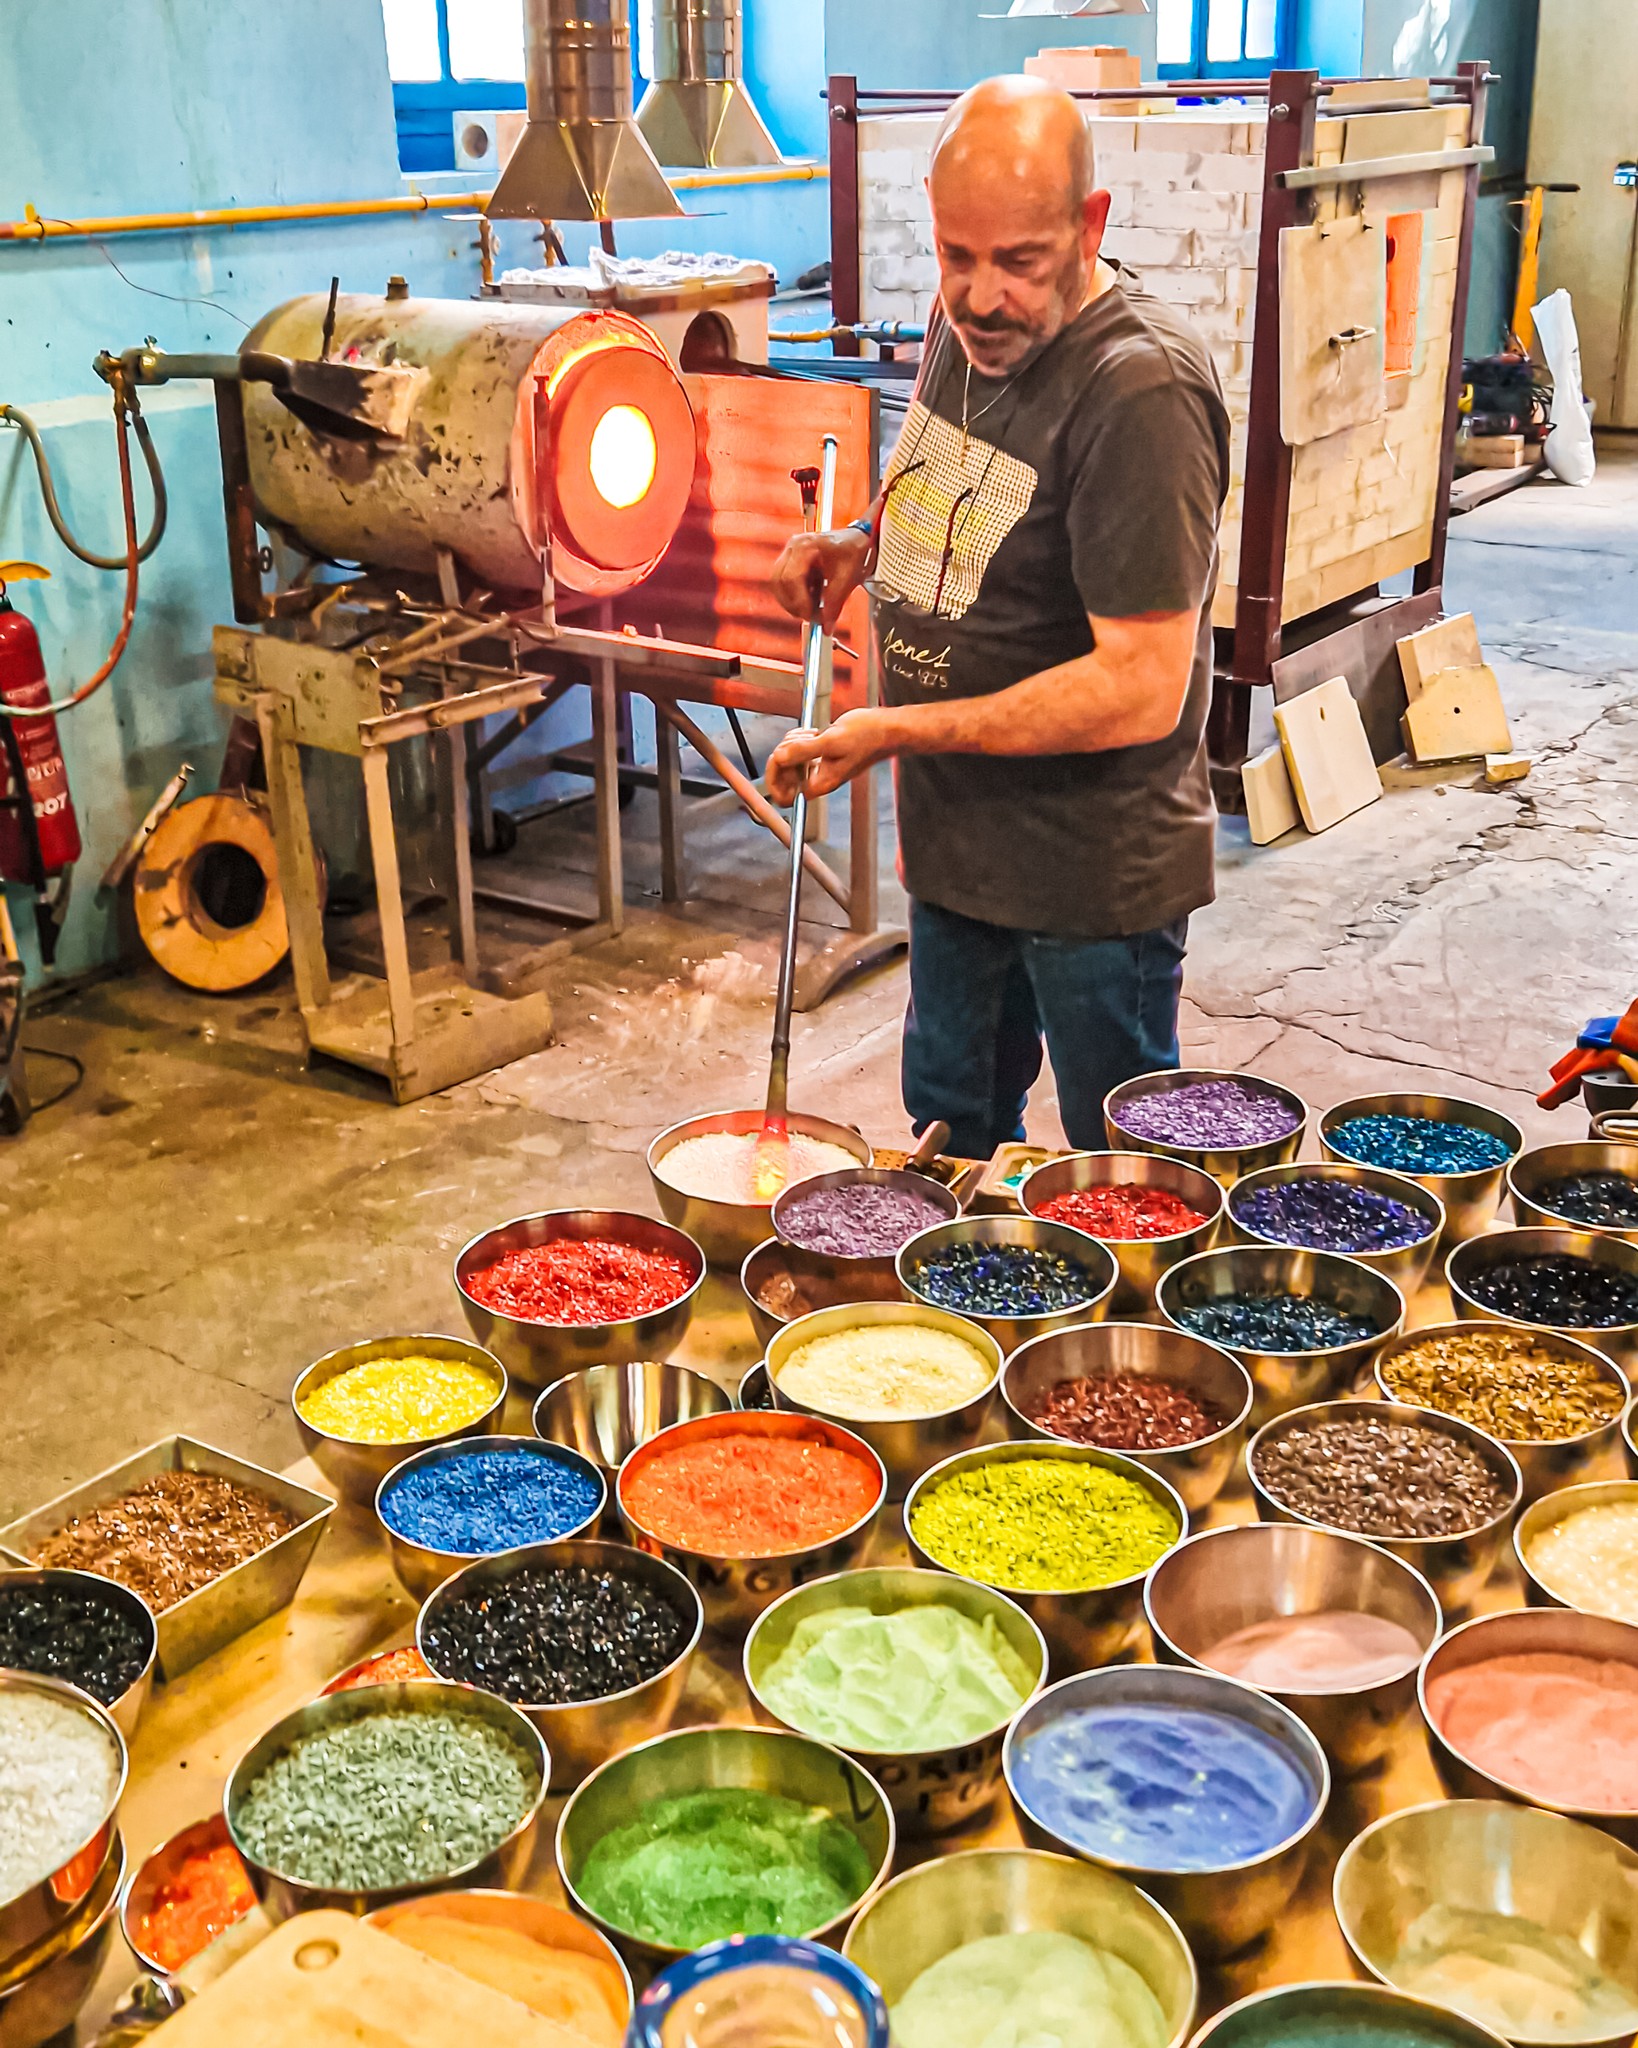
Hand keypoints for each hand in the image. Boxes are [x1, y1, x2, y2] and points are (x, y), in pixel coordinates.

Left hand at [765, 708, 898, 803]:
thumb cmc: (868, 737)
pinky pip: (799, 751)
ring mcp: (819, 767)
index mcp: (820, 783)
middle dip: (783, 754)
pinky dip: (800, 739)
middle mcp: (818, 779)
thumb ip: (804, 750)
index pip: (784, 796)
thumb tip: (780, 757)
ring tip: (808, 735)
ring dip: (792, 743)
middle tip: (795, 741)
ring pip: (789, 761)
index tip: (777, 758)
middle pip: (783, 776)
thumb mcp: (832, 741)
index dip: (774, 777)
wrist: (886, 729)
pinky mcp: (822, 755)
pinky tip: (813, 733)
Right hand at [769, 524, 872, 631]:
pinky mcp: (791, 563)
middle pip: (779, 581)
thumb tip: (826, 627)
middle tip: (811, 617)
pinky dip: (796, 597)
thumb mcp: (848, 578)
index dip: (799, 601)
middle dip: (792, 604)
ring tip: (813, 608)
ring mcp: (790, 554)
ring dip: (792, 602)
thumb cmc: (854, 550)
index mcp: (806, 545)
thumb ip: (835, 604)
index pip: (791, 578)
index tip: (811, 616)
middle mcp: (793, 547)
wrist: (858, 540)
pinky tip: (813, 598)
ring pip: (778, 585)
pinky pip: (784, 585)